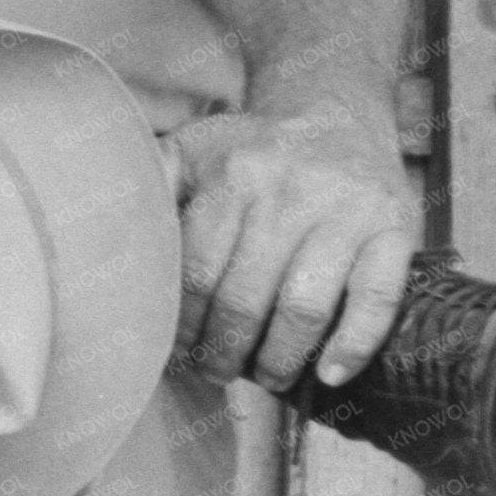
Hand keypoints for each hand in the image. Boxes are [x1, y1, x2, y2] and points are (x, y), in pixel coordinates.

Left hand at [172, 102, 415, 389]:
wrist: (336, 114)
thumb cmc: (252, 149)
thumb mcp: (194, 148)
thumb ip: (152, 184)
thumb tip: (100, 228)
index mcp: (232, 175)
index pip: (197, 269)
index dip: (185, 321)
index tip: (179, 349)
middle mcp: (288, 192)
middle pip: (245, 295)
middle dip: (225, 350)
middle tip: (217, 374)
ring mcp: (345, 212)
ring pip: (304, 305)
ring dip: (281, 357)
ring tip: (267, 380)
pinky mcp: (395, 230)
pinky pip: (376, 298)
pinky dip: (354, 343)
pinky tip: (331, 375)